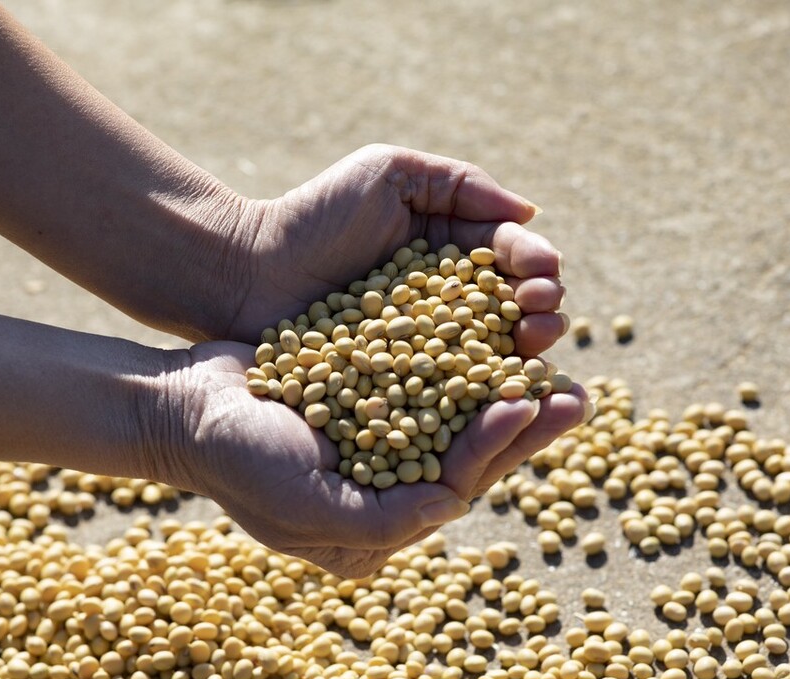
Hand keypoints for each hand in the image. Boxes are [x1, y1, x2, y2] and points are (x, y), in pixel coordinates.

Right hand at [159, 342, 587, 577]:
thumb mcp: (302, 503)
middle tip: (578, 393)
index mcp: (374, 530)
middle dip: (522, 425)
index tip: (530, 402)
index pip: (452, 489)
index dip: (496, 447)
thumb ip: (383, 520)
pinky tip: (493, 334)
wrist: (184, 406)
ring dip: (503, 390)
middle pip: (468, 456)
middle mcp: (384, 492)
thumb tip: (455, 508)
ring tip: (550, 360)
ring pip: (457, 419)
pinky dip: (461, 362)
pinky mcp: (369, 402)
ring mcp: (378, 446)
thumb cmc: (236, 460)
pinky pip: (427, 384)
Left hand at [222, 144, 566, 363]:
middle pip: (510, 309)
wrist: (247, 273)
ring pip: (488, 354)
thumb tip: (530, 213)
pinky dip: (477, 394)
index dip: (535, 264)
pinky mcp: (399, 387)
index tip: (543, 273)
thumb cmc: (312, 216)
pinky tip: (501, 393)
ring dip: (521, 353)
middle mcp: (445, 302)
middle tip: (543, 314)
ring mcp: (423, 349)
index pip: (508, 255)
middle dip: (540, 309)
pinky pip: (444, 392)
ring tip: (533, 349)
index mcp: (450, 250)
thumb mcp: (386, 173)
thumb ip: (458, 183)